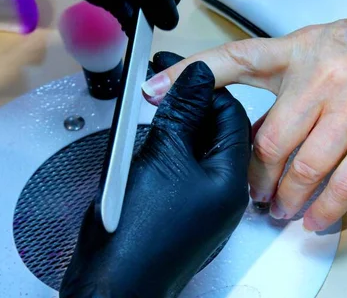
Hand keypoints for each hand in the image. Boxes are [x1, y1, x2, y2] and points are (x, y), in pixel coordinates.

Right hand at [59, 52, 251, 296]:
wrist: (113, 280)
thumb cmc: (139, 231)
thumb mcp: (163, 154)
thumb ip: (183, 111)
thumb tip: (199, 75)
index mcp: (232, 178)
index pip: (232, 115)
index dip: (207, 87)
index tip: (180, 70)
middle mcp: (226, 192)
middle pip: (218, 131)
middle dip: (192, 105)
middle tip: (163, 86)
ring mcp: (206, 204)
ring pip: (200, 150)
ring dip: (178, 126)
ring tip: (154, 110)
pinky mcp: (185, 211)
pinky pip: (185, 170)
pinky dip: (170, 150)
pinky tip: (150, 142)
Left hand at [140, 0, 346, 231]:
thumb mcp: (323, 45)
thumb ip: (285, 78)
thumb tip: (249, 116)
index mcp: (300, 52)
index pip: (236, 59)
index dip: (192, 74)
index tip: (155, 91)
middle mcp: (322, 80)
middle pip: (268, 140)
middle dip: (253, 175)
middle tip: (249, 193)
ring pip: (303, 167)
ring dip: (284, 197)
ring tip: (278, 209)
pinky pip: (345, 182)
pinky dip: (325, 208)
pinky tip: (315, 219)